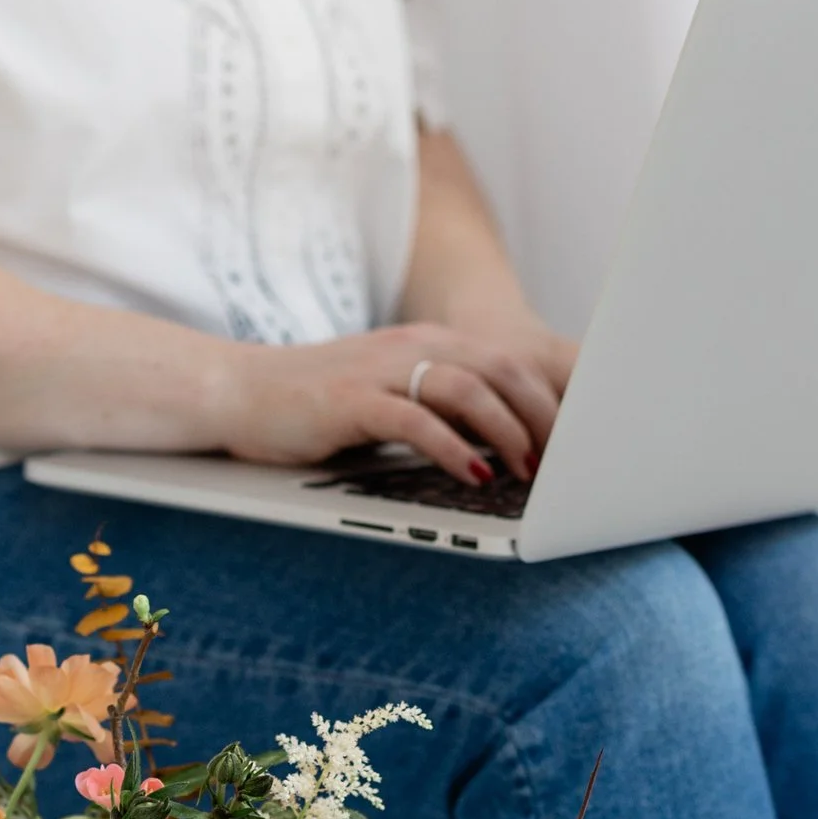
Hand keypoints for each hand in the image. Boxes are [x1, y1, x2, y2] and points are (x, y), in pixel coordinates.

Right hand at [210, 321, 578, 483]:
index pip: (508, 361)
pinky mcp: (350, 401)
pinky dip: (452, 447)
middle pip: (501, 368)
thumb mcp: (391, 400)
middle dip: (544, 415)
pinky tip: (474, 474)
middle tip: (568, 462)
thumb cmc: (318, 408)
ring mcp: (381, 371)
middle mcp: (412, 348)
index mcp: (428, 344)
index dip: (551, 399)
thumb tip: (503, 448)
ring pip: (467, 388)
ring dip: (507, 430)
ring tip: (528, 471)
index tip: (579, 442)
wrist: (238, 392)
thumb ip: (442, 412)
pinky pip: (415, 418)